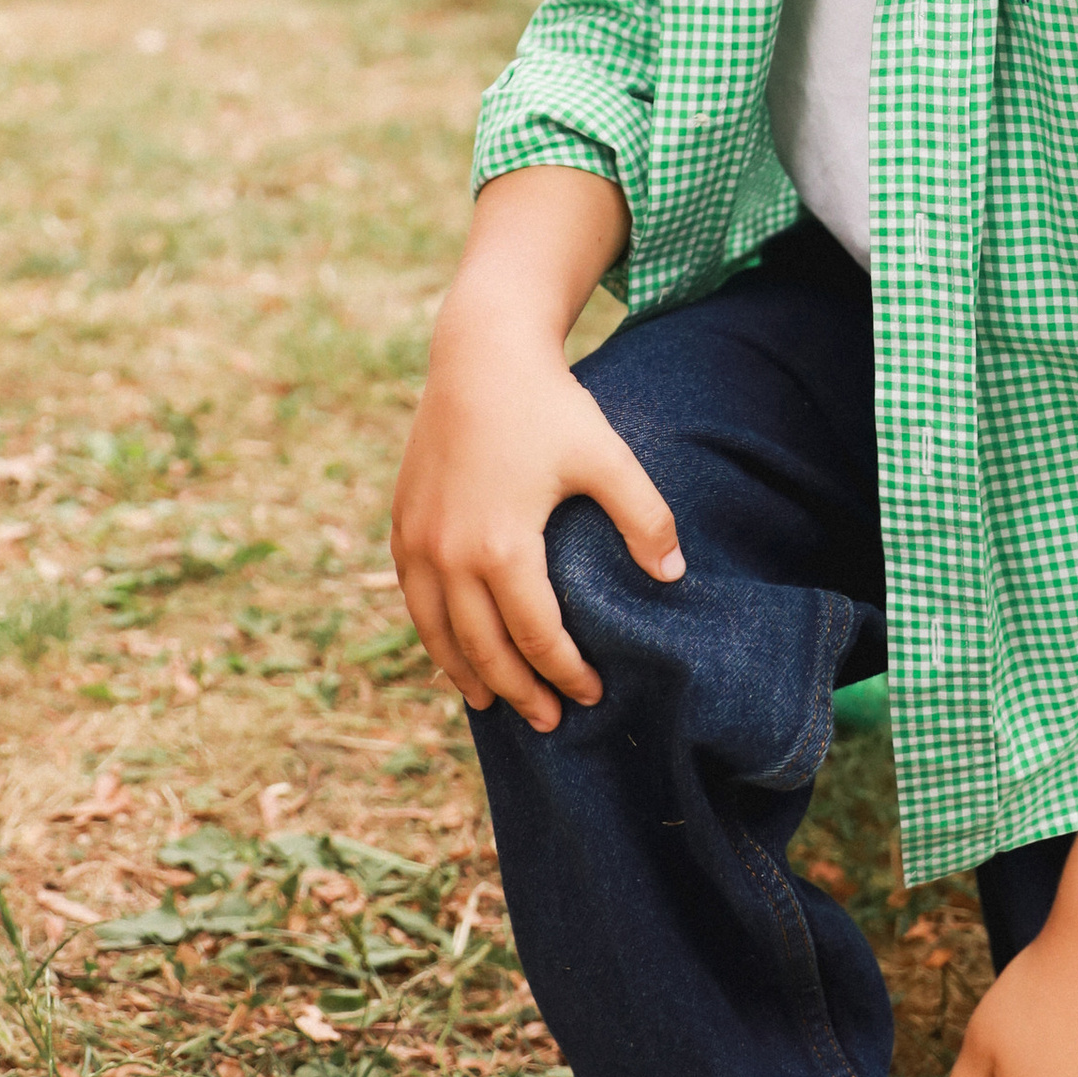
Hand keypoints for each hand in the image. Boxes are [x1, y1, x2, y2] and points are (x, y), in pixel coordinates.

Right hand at [389, 186, 680, 729]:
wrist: (480, 356)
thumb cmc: (549, 407)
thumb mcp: (608, 458)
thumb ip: (646, 518)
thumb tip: (674, 575)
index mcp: (502, 547)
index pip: (536, 636)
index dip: (566, 671)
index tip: (592, 693)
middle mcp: (449, 554)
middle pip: (484, 648)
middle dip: (521, 691)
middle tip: (551, 720)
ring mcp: (418, 542)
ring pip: (438, 632)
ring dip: (468, 674)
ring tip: (496, 704)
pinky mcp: (402, 524)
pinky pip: (414, 599)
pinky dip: (435, 634)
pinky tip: (454, 648)